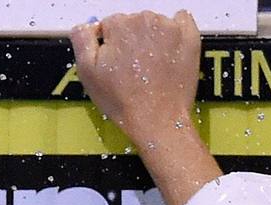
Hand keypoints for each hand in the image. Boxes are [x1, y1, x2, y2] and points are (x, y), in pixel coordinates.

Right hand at [71, 10, 200, 147]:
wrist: (156, 118)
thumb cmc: (123, 100)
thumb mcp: (87, 71)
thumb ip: (82, 39)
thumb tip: (86, 26)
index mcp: (119, 26)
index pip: (108, 24)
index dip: (108, 45)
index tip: (112, 61)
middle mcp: (145, 21)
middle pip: (132, 22)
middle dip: (129, 41)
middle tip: (130, 68)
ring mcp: (170, 27)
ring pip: (153, 24)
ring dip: (150, 39)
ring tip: (148, 66)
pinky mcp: (189, 36)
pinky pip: (180, 20)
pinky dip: (174, 32)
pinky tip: (167, 52)